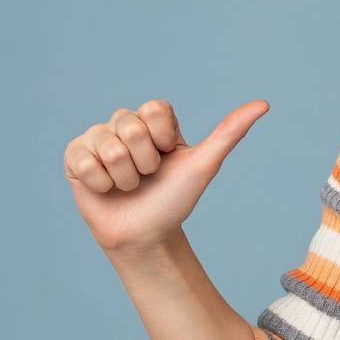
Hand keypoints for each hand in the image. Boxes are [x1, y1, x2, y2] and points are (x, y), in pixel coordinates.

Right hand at [63, 99, 268, 253]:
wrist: (147, 235)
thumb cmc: (175, 199)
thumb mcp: (204, 165)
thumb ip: (229, 132)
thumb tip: (263, 104)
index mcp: (153, 119)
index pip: (155, 110)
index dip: (163, 141)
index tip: (167, 158)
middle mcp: (124, 123)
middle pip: (130, 128)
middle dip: (144, 163)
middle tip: (146, 177)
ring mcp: (97, 138)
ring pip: (109, 147)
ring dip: (124, 178)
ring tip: (128, 186)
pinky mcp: (75, 156)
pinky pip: (85, 162)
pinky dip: (102, 184)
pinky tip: (106, 189)